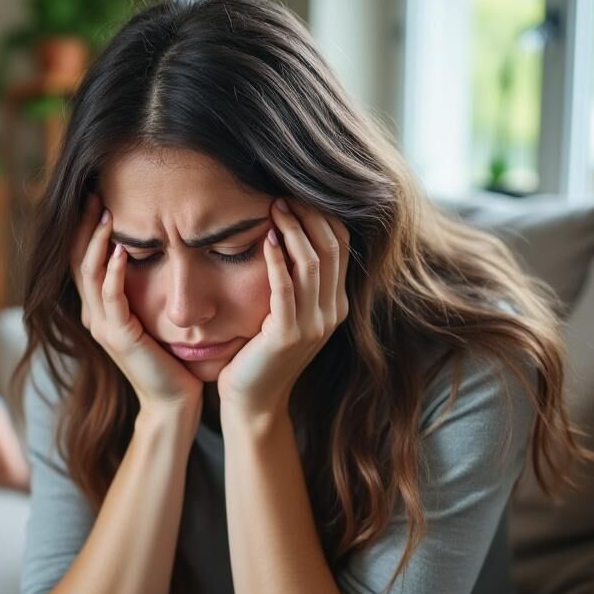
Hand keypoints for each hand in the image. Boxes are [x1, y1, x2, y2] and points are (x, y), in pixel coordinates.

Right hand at [73, 194, 202, 412]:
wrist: (175, 401)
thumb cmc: (171, 360)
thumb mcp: (153, 318)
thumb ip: (146, 291)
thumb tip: (155, 254)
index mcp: (99, 310)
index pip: (83, 260)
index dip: (85, 229)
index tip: (97, 197)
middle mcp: (93, 316)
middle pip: (77, 261)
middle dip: (83, 226)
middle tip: (93, 193)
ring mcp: (102, 327)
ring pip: (89, 274)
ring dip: (96, 241)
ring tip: (105, 213)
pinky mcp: (118, 337)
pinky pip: (110, 298)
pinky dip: (114, 271)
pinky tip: (121, 248)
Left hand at [218, 198, 349, 414]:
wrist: (253, 401)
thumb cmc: (260, 353)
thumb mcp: (285, 313)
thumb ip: (294, 282)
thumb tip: (285, 232)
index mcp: (335, 305)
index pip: (340, 248)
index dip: (323, 217)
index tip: (298, 193)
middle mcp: (331, 313)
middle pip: (330, 249)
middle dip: (309, 216)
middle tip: (283, 192)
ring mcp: (313, 326)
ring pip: (312, 264)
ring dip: (292, 230)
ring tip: (274, 207)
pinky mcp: (288, 335)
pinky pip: (286, 289)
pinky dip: (277, 261)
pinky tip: (265, 239)